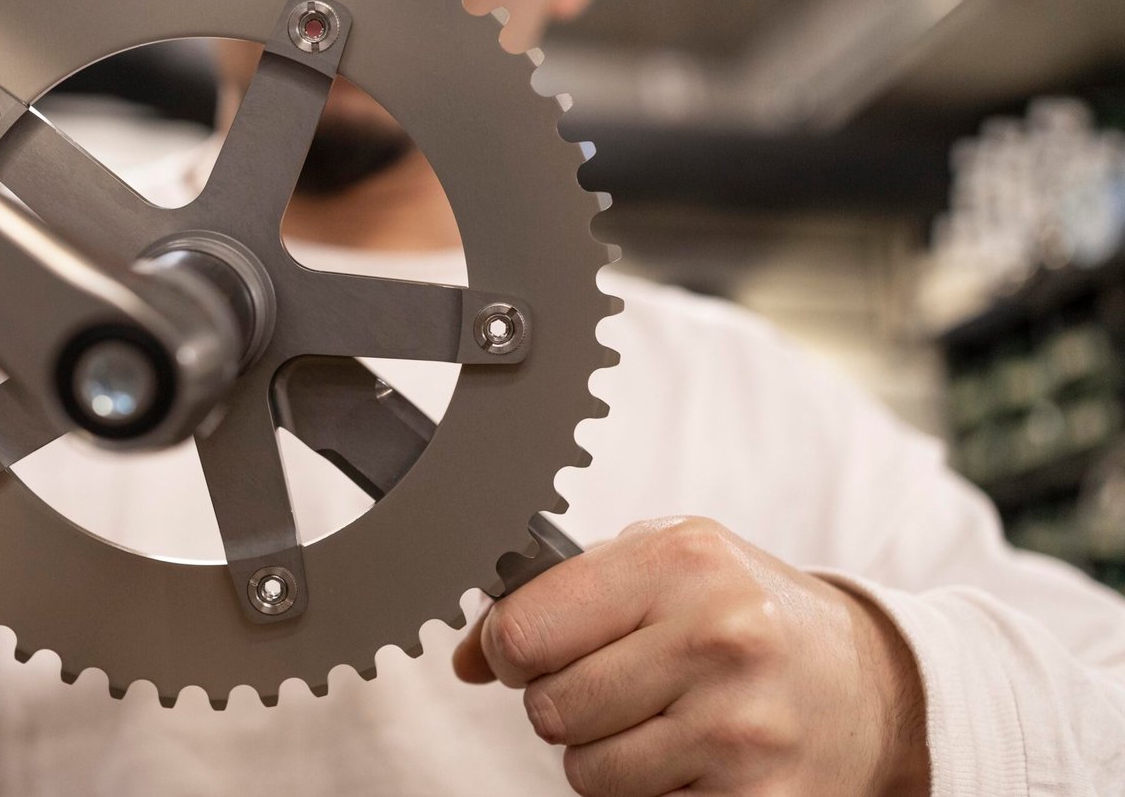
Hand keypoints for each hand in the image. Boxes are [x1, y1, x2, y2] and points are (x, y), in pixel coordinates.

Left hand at [453, 517, 928, 796]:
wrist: (870, 683)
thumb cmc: (745, 611)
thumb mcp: (661, 565)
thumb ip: (557, 594)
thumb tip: (465, 658)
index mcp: (681, 562)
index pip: (526, 629)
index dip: (507, 649)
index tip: (524, 651)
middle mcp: (716, 637)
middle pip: (549, 707)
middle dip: (563, 703)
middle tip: (616, 685)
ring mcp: (739, 726)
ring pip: (585, 772)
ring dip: (603, 757)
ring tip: (661, 719)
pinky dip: (649, 794)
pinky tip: (692, 757)